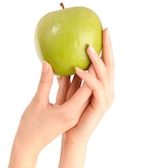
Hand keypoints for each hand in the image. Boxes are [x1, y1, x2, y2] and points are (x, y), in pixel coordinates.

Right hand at [15, 57, 93, 154]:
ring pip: (80, 93)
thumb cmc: (30, 126)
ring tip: (86, 58)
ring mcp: (72, 115)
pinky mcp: (67, 115)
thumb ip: (45, 82)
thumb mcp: (37, 103)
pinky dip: (73, 86)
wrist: (28, 146)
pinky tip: (69, 71)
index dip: (91, 72)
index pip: (86, 89)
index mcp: (69, 112)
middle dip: (92, 73)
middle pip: (88, 90)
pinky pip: (73, 97)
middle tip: (95, 53)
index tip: (94, 55)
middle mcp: (74, 114)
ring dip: (83, 78)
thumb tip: (48, 63)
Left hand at [61, 28, 114, 142]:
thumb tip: (58, 63)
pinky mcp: (100, 106)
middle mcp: (106, 90)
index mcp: (99, 86)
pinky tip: (77, 69)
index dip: (105, 47)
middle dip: (107, 47)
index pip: (104, 63)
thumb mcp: (63, 94)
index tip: (101, 29)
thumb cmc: (66, 120)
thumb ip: (65, 80)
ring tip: (87, 47)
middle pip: (109, 64)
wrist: (70, 138)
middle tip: (105, 29)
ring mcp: (105, 98)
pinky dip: (87, 77)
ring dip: (96, 60)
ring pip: (104, 74)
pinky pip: (95, 88)